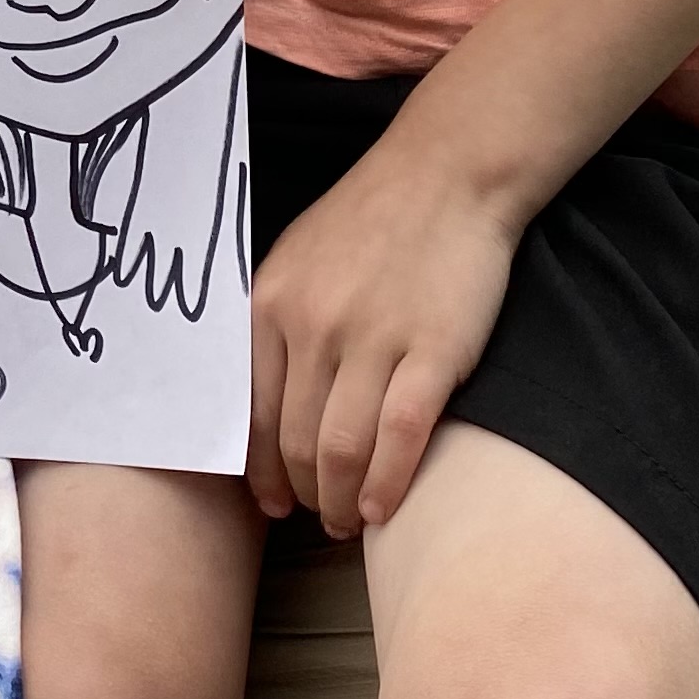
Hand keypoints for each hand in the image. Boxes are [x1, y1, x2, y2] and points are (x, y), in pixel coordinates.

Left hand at [250, 148, 516, 534]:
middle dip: (303, 494)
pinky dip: (387, 484)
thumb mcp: (295, 261)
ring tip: (349, 522)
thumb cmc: (370, 222)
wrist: (446, 176)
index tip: (270, 504)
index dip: (258, 471)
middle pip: (295, 440)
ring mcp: (372, 339)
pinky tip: (382, 509)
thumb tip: (256, 401)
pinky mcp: (432, 351)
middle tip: (317, 519)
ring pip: (342, 448)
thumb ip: (273, 325)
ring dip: (341, 500)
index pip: (252, 413)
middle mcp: (312, 326)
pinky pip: (400, 437)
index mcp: (270, 305)